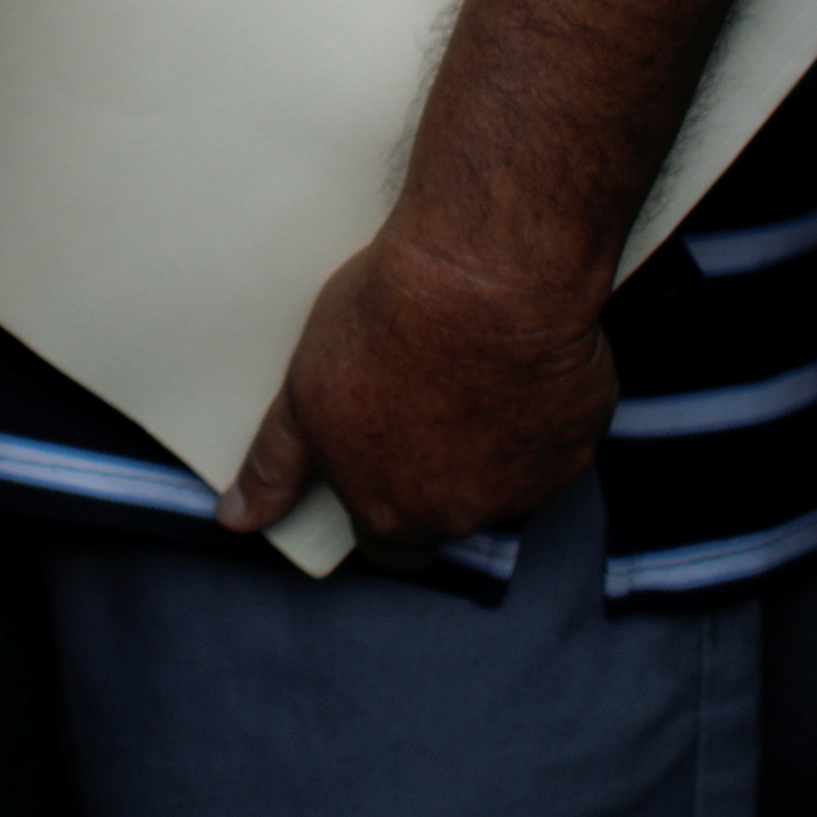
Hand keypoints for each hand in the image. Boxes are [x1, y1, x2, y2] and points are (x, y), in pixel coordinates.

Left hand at [223, 213, 616, 554]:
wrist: (484, 275)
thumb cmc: (386, 323)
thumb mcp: (303, 394)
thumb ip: (276, 467)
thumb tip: (238, 520)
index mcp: (392, 512)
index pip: (384, 541)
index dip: (378, 496)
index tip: (379, 450)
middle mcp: (463, 514)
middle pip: (446, 511)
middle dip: (438, 471)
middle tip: (424, 398)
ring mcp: (528, 481)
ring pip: (505, 477)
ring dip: (490, 439)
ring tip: (467, 365)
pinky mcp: (579, 440)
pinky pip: (557, 437)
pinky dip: (541, 408)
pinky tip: (516, 357)